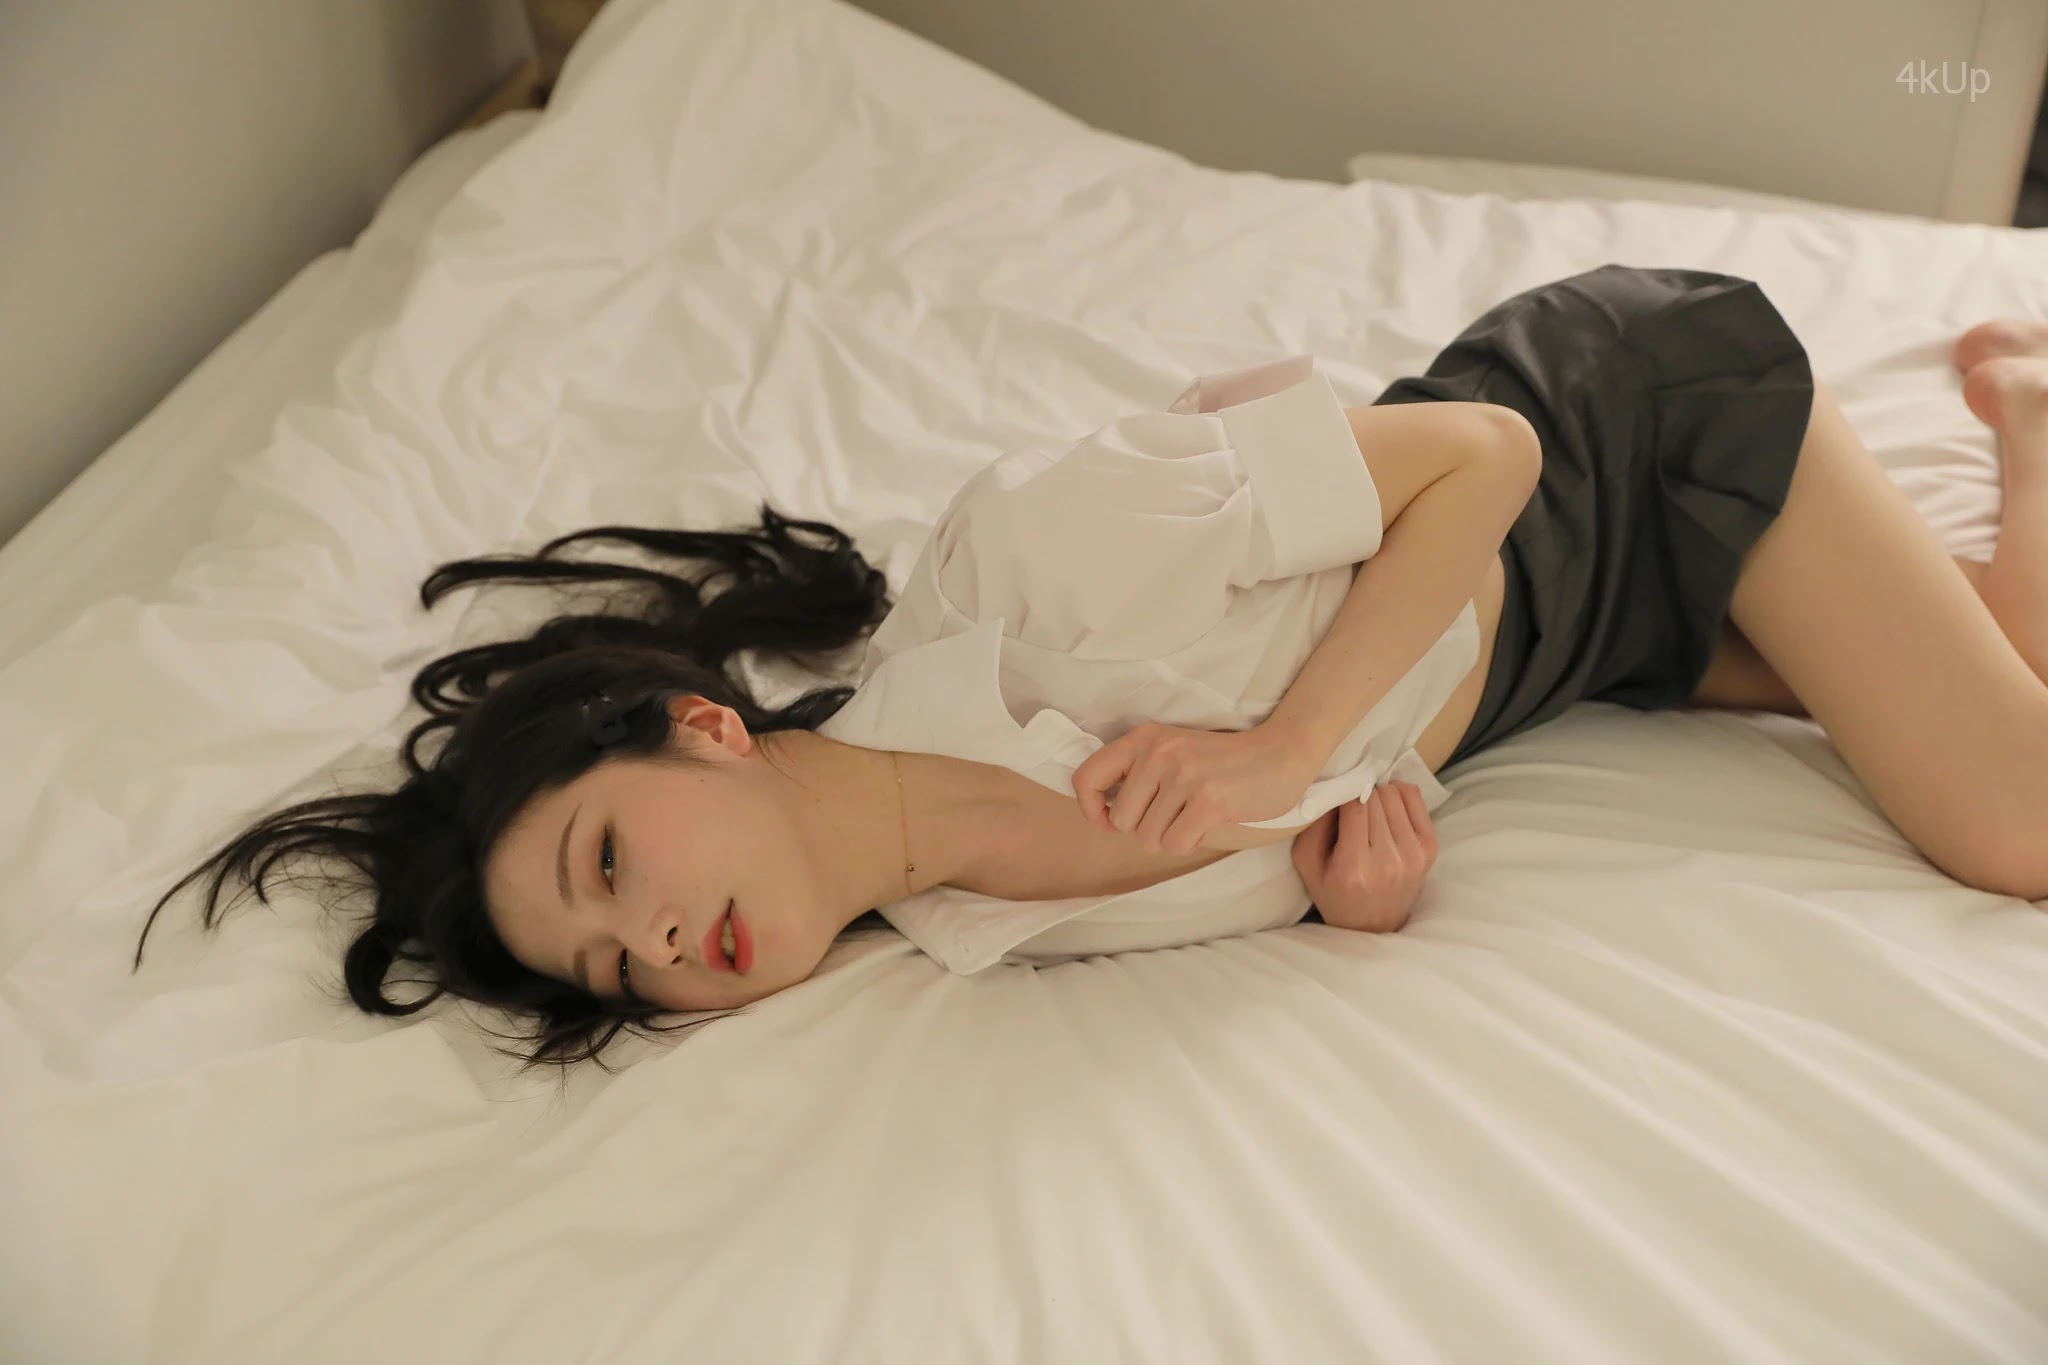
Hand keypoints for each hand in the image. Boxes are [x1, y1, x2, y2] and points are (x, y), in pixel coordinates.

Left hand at [1072, 722, 1322, 855]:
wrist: (1280, 753)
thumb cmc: (1221, 762)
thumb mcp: (1172, 751)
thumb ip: (1138, 774)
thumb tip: (1105, 815)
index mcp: (1143, 739)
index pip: (1087, 778)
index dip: (1091, 808)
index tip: (1110, 819)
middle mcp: (1158, 753)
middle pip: (1121, 821)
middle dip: (1145, 829)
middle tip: (1174, 815)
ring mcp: (1184, 775)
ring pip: (1148, 838)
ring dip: (1170, 838)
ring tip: (1193, 817)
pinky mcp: (1209, 800)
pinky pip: (1175, 844)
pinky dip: (1189, 843)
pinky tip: (1206, 824)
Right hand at [1290, 782, 1436, 932]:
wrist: (1372, 926)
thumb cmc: (1334, 893)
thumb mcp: (1306, 863)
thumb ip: (1314, 824)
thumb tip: (1336, 786)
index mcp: (1354, 866)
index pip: (1354, 804)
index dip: (1344, 793)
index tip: (1338, 797)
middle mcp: (1388, 860)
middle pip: (1375, 797)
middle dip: (1360, 793)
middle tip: (1352, 806)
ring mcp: (1413, 854)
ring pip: (1394, 794)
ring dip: (1379, 794)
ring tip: (1369, 809)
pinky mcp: (1430, 848)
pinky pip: (1415, 798)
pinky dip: (1399, 794)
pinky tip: (1387, 806)